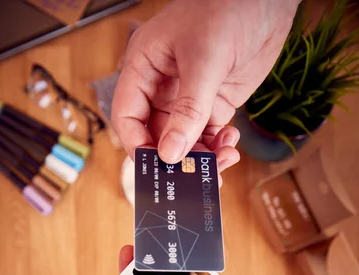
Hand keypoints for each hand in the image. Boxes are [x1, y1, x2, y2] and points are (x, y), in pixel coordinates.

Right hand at [112, 0, 298, 168]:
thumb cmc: (228, 8)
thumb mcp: (205, 59)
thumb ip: (189, 109)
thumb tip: (171, 153)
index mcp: (144, 68)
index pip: (128, 116)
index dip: (138, 145)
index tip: (158, 167)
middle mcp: (162, 87)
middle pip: (156, 136)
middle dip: (174, 157)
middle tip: (193, 174)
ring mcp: (188, 98)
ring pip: (183, 142)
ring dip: (200, 157)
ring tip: (223, 159)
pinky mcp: (214, 104)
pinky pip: (208, 137)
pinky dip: (218, 148)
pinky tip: (231, 145)